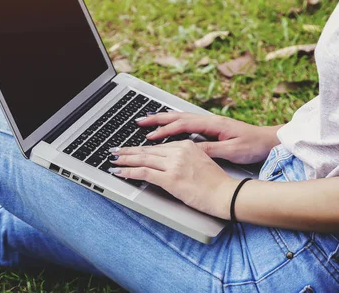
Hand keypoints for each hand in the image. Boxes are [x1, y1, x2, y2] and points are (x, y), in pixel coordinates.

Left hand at [110, 140, 238, 218]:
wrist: (226, 193)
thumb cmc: (217, 183)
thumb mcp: (202, 162)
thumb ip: (186, 158)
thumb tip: (171, 164)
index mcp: (187, 145)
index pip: (158, 147)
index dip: (142, 148)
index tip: (132, 150)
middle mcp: (179, 151)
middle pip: (147, 150)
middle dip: (128, 151)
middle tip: (115, 151)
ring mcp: (174, 164)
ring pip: (143, 159)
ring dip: (124, 160)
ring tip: (113, 160)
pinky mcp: (170, 178)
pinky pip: (144, 173)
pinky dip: (129, 172)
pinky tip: (120, 172)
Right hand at [137, 112, 281, 164]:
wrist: (268, 141)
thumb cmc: (253, 146)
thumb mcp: (231, 151)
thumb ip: (210, 149)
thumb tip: (189, 149)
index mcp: (213, 124)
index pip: (182, 125)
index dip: (164, 130)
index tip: (149, 136)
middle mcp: (209, 120)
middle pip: (178, 116)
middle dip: (157, 118)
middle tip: (139, 122)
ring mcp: (210, 123)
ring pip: (182, 118)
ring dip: (164, 119)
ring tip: (147, 121)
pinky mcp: (213, 128)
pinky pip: (188, 123)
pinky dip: (174, 123)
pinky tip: (168, 127)